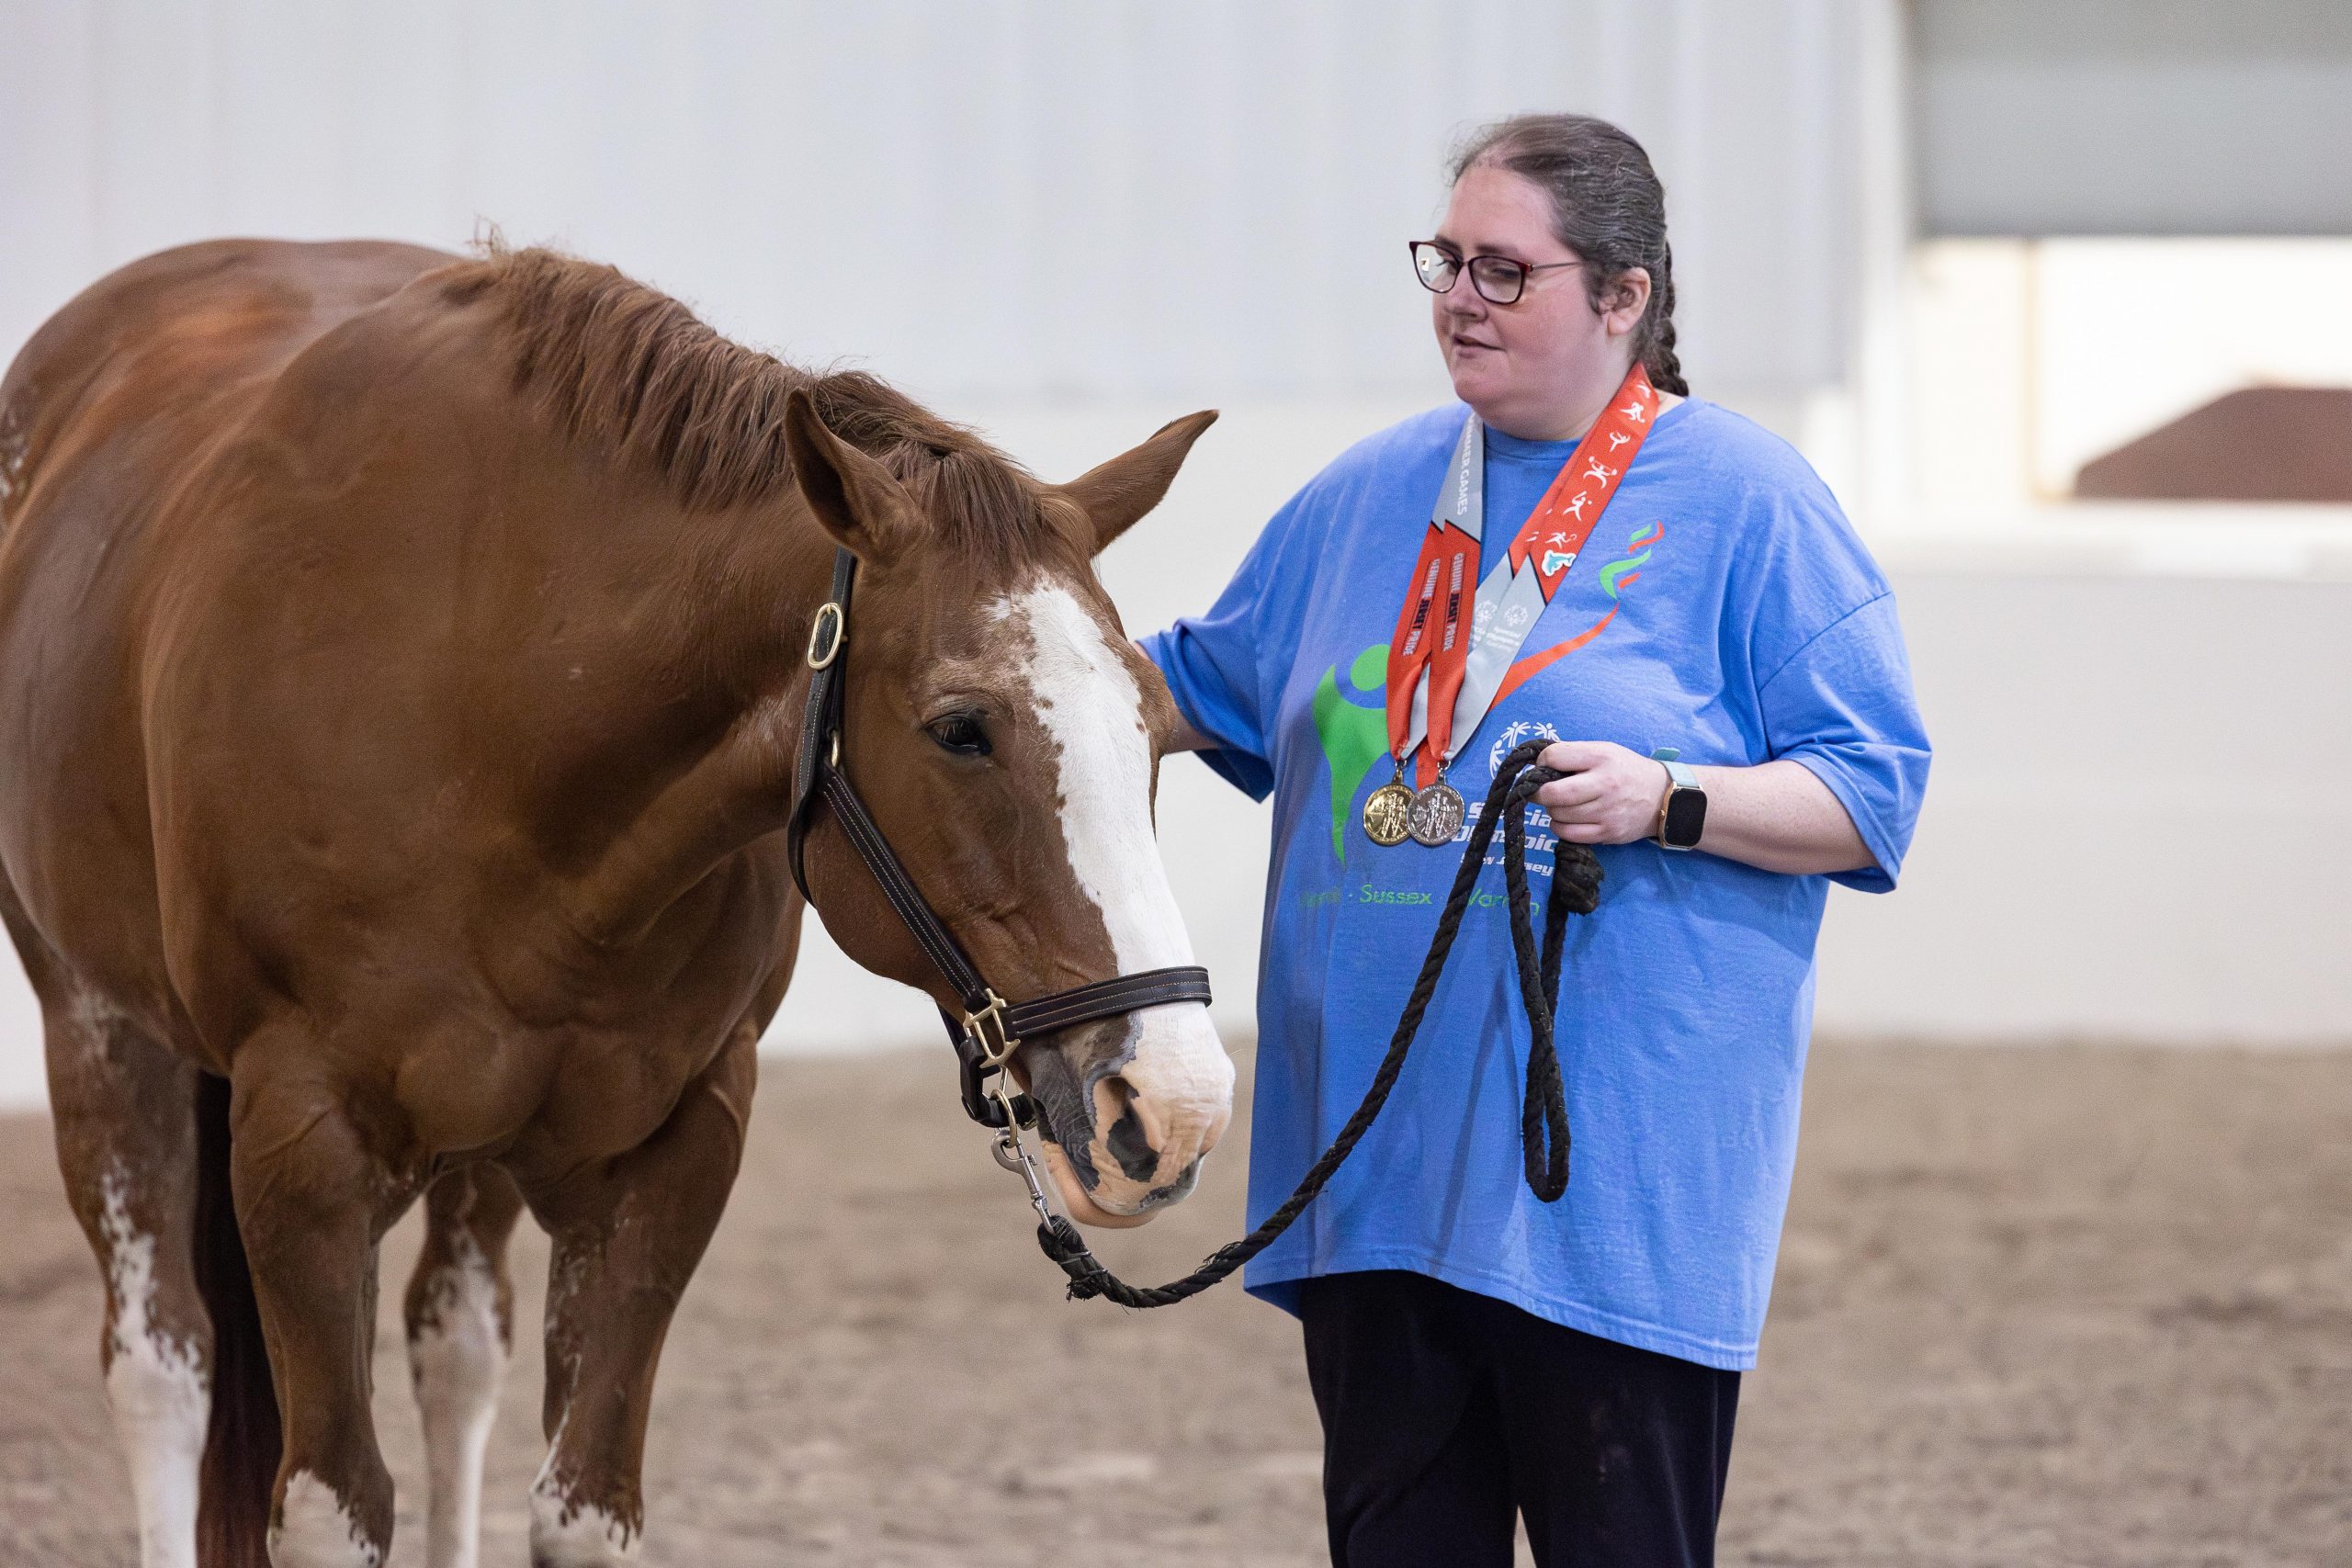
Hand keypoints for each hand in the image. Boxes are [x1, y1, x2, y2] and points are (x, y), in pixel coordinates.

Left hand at [1531, 740, 1668, 845]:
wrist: (1661, 795)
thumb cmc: (1624, 770)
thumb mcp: (1603, 750)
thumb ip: (1573, 754)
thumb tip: (1538, 764)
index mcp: (1601, 757)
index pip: (1554, 757)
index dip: (1542, 763)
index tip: (1544, 768)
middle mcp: (1605, 784)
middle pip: (1553, 793)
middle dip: (1539, 793)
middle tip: (1540, 792)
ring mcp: (1607, 811)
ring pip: (1558, 815)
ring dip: (1551, 810)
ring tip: (1561, 804)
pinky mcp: (1608, 832)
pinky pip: (1568, 834)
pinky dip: (1559, 827)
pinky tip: (1566, 819)